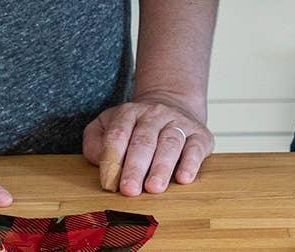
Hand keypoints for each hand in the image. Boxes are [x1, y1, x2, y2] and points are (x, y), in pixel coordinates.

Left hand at [83, 92, 212, 194]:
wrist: (173, 103)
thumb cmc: (136, 126)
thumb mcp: (109, 124)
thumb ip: (95, 140)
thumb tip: (97, 160)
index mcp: (129, 112)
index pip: (118, 133)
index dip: (112, 158)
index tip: (109, 182)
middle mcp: (154, 114)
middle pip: (143, 140)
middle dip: (135, 166)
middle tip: (130, 190)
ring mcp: (178, 122)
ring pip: (170, 142)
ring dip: (161, 166)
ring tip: (154, 187)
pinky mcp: (199, 134)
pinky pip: (195, 146)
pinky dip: (190, 162)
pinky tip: (183, 178)